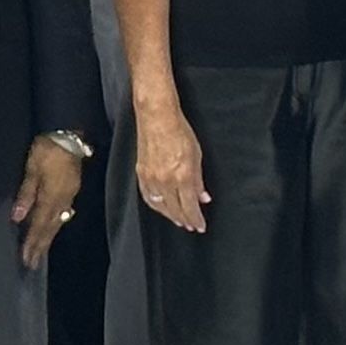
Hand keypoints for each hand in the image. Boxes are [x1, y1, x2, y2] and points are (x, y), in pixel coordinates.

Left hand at [13, 136, 85, 267]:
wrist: (69, 134)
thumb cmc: (47, 150)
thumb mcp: (32, 169)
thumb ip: (26, 194)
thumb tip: (17, 218)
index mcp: (51, 197)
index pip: (39, 225)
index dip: (32, 243)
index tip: (26, 258)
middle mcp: (62, 200)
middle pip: (51, 228)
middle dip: (41, 246)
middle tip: (33, 263)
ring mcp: (69, 195)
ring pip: (58, 222)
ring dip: (48, 237)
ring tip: (41, 250)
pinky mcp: (72, 189)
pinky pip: (63, 213)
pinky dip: (55, 224)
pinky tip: (53, 227)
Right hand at [134, 98, 208, 234]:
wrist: (157, 118)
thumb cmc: (180, 132)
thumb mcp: (197, 155)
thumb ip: (199, 180)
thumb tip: (203, 198)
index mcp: (182, 177)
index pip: (190, 207)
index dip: (196, 219)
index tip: (200, 226)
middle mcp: (166, 181)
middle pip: (175, 210)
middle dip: (184, 220)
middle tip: (191, 226)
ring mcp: (151, 178)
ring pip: (160, 206)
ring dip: (170, 215)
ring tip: (178, 219)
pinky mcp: (141, 173)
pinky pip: (148, 197)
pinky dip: (156, 205)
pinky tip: (161, 207)